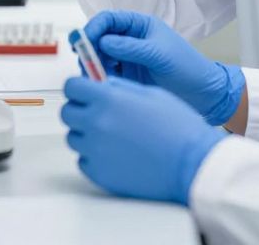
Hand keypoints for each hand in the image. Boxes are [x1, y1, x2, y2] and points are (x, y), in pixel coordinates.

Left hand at [61, 77, 226, 203]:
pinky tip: (116, 153)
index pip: (71, 86)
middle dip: (80, 109)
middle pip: (67, 112)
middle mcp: (96, 123)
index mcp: (109, 99)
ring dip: (87, 133)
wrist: (191, 163)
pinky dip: (94, 156)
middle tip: (99, 113)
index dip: (78, 88)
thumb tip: (101, 84)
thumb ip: (120, 87)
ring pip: (73, 137)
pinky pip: (83, 160)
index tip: (85, 91)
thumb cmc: (177, 127)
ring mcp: (95, 150)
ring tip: (113, 135)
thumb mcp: (150, 93)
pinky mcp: (98, 173)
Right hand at [84, 10, 244, 125]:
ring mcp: (127, 59)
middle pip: (99, 39)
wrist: (202, 94)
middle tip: (85, 64)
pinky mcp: (126, 77)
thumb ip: (131, 48)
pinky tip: (103, 86)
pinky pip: (106, 75)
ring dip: (93, 66)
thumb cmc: (187, 67)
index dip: (93, 28)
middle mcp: (130, 40)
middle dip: (89, 50)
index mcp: (140, 25)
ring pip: (100, 58)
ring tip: (96, 78)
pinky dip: (101, 79)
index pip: (109, 20)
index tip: (83, 41)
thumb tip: (103, 42)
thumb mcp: (159, 54)